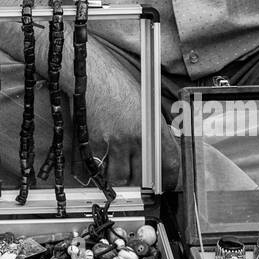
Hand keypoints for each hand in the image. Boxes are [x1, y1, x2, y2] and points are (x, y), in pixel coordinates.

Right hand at [78, 41, 180, 188]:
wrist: (89, 74)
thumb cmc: (115, 83)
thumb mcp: (143, 103)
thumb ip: (151, 128)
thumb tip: (157, 149)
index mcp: (152, 126)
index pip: (169, 161)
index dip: (168, 178)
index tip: (163, 184)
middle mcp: (135, 136)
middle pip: (140, 175)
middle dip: (137, 181)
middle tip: (133, 178)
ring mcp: (114, 141)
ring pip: (118, 177)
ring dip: (115, 179)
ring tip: (112, 170)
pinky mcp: (93, 143)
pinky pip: (95, 169)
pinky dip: (94, 172)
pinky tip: (94, 165)